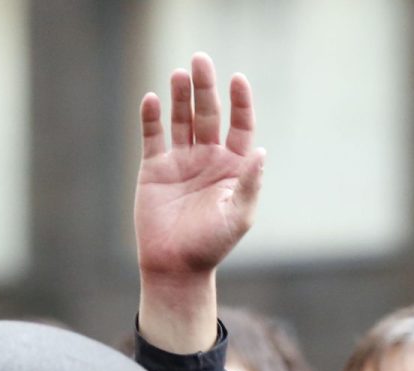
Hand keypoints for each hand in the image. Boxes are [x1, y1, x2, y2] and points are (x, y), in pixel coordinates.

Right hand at [135, 53, 263, 353]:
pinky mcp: (154, 167)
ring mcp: (181, 160)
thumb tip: (261, 151)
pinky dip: (152, 117)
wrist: (175, 266)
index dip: (239, 101)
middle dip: (205, 88)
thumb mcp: (238, 216)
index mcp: (233, 167)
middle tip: (200, 60)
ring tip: (180, 74)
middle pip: (208, 114)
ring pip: (181, 119)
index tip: (237, 79)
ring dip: (181, 96)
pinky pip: (153, 136)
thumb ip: (250, 184)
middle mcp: (208, 158)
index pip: (239, 125)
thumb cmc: (212, 245)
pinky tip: (154, 100)